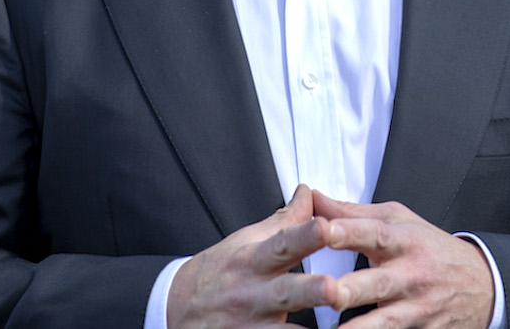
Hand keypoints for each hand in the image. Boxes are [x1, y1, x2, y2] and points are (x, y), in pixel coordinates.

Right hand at [168, 185, 335, 326]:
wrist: (176, 308)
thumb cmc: (218, 272)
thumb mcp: (245, 241)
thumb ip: (284, 221)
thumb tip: (308, 194)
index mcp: (253, 261)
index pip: (281, 244)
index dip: (304, 236)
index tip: (326, 227)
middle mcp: (252, 294)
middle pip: (285, 292)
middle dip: (310, 291)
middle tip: (333, 288)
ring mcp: (249, 326)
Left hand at [311, 192, 494, 328]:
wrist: (482, 285)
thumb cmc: (430, 248)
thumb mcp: (399, 221)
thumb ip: (352, 214)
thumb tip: (312, 199)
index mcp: (403, 241)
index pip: (375, 233)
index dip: (349, 231)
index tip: (323, 230)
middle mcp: (410, 275)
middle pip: (378, 283)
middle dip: (352, 289)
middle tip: (328, 292)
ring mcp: (417, 308)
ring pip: (387, 321)